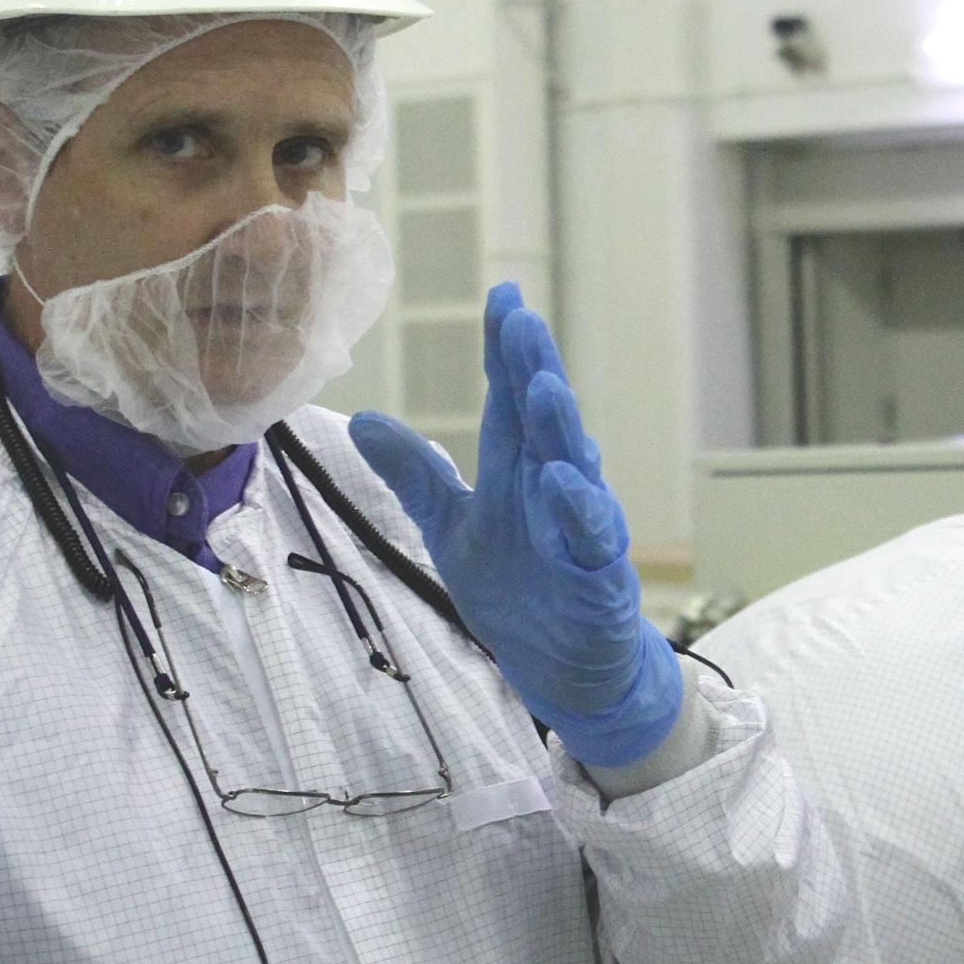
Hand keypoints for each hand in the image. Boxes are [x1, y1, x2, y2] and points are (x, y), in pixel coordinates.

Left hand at [349, 284, 681, 768]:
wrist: (564, 669)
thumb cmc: (519, 590)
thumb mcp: (452, 526)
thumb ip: (415, 474)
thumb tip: (364, 420)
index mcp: (521, 469)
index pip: (512, 397)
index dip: (506, 349)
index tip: (502, 295)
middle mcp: (556, 485)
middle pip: (544, 418)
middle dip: (534, 368)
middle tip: (521, 319)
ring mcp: (582, 528)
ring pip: (575, 466)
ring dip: (560, 427)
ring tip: (542, 386)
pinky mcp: (599, 574)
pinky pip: (592, 536)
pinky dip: (578, 508)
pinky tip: (561, 480)